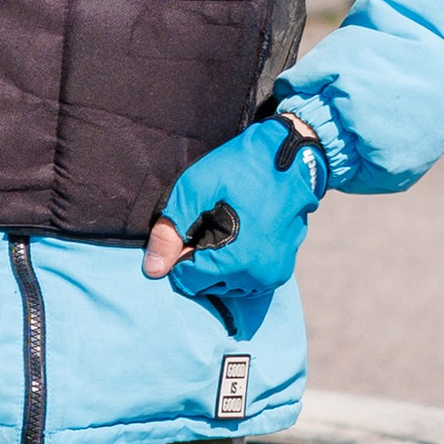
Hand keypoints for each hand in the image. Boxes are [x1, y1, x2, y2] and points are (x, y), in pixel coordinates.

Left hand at [145, 115, 327, 340]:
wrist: (291, 158)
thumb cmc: (238, 169)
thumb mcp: (194, 190)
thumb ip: (169, 232)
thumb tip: (152, 271)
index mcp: (235, 261)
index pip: (185, 280)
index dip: (180, 252)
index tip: (190, 228)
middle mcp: (257, 277)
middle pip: (205, 285)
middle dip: (200, 260)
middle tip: (209, 224)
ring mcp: (272, 276)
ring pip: (226, 285)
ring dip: (219, 264)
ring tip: (227, 228)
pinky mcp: (282, 271)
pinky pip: (246, 280)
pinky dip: (238, 264)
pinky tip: (242, 234)